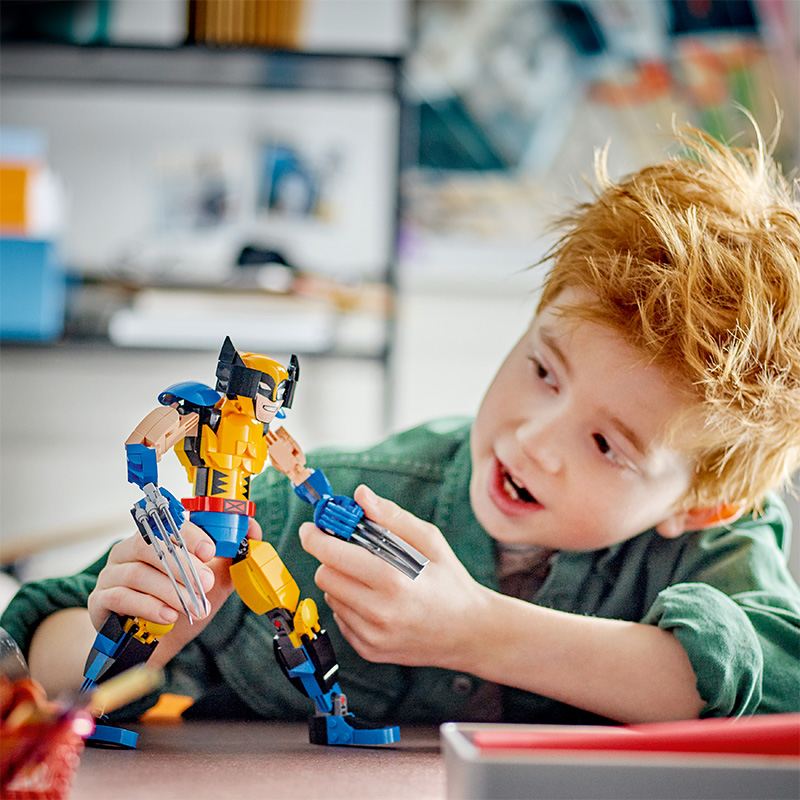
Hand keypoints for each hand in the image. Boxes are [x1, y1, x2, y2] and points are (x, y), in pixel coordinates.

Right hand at [87, 517, 262, 658]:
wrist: (148, 643)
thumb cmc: (178, 604)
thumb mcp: (209, 581)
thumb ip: (230, 557)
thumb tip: (253, 531)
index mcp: (153, 539)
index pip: (167, 524)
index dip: (189, 534)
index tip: (210, 550)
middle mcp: (127, 551)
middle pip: (150, 546)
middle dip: (182, 565)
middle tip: (206, 584)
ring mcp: (110, 575)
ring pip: (137, 573)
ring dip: (170, 590)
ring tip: (192, 605)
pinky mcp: (99, 601)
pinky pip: (120, 597)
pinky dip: (147, 606)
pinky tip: (168, 616)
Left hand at [299, 485, 490, 670]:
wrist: (470, 632)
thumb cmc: (450, 581)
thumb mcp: (430, 540)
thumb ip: (392, 516)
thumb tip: (360, 495)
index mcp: (393, 581)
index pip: (333, 556)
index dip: (316, 537)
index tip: (311, 528)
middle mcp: (379, 612)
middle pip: (325, 576)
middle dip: (331, 558)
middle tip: (349, 549)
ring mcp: (373, 636)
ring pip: (330, 597)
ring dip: (342, 581)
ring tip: (372, 578)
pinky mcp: (369, 650)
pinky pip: (340, 618)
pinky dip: (350, 604)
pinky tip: (376, 600)